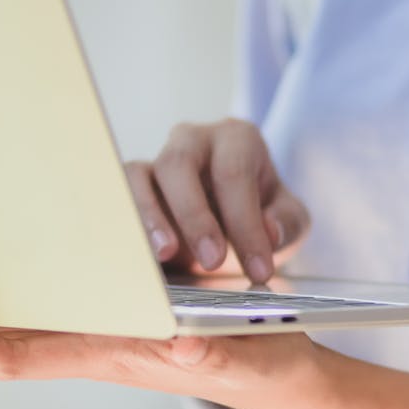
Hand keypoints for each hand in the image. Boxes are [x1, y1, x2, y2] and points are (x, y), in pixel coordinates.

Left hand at [0, 276, 315, 404]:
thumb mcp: (247, 349)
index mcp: (103, 355)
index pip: (14, 356)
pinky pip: (17, 324)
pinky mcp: (94, 326)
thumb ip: (217, 348)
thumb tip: (184, 343)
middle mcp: (81, 351)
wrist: (280, 372)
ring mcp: (84, 342)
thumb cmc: (263, 356)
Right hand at [127, 119, 311, 280]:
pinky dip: (129, 223)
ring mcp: (158, 160)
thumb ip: (287, 223)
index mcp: (237, 140)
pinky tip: (144, 253)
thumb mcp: (288, 219)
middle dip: (195, 216)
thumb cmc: (262, 213)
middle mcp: (193, 140)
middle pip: (180, 164)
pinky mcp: (134, 186)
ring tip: (166, 254)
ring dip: (151, 217)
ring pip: (140, 176)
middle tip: (213, 262)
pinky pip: (120, 195)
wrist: (234, 224)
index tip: (259, 269)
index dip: (245, 223)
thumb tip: (269, 231)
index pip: (234, 174)